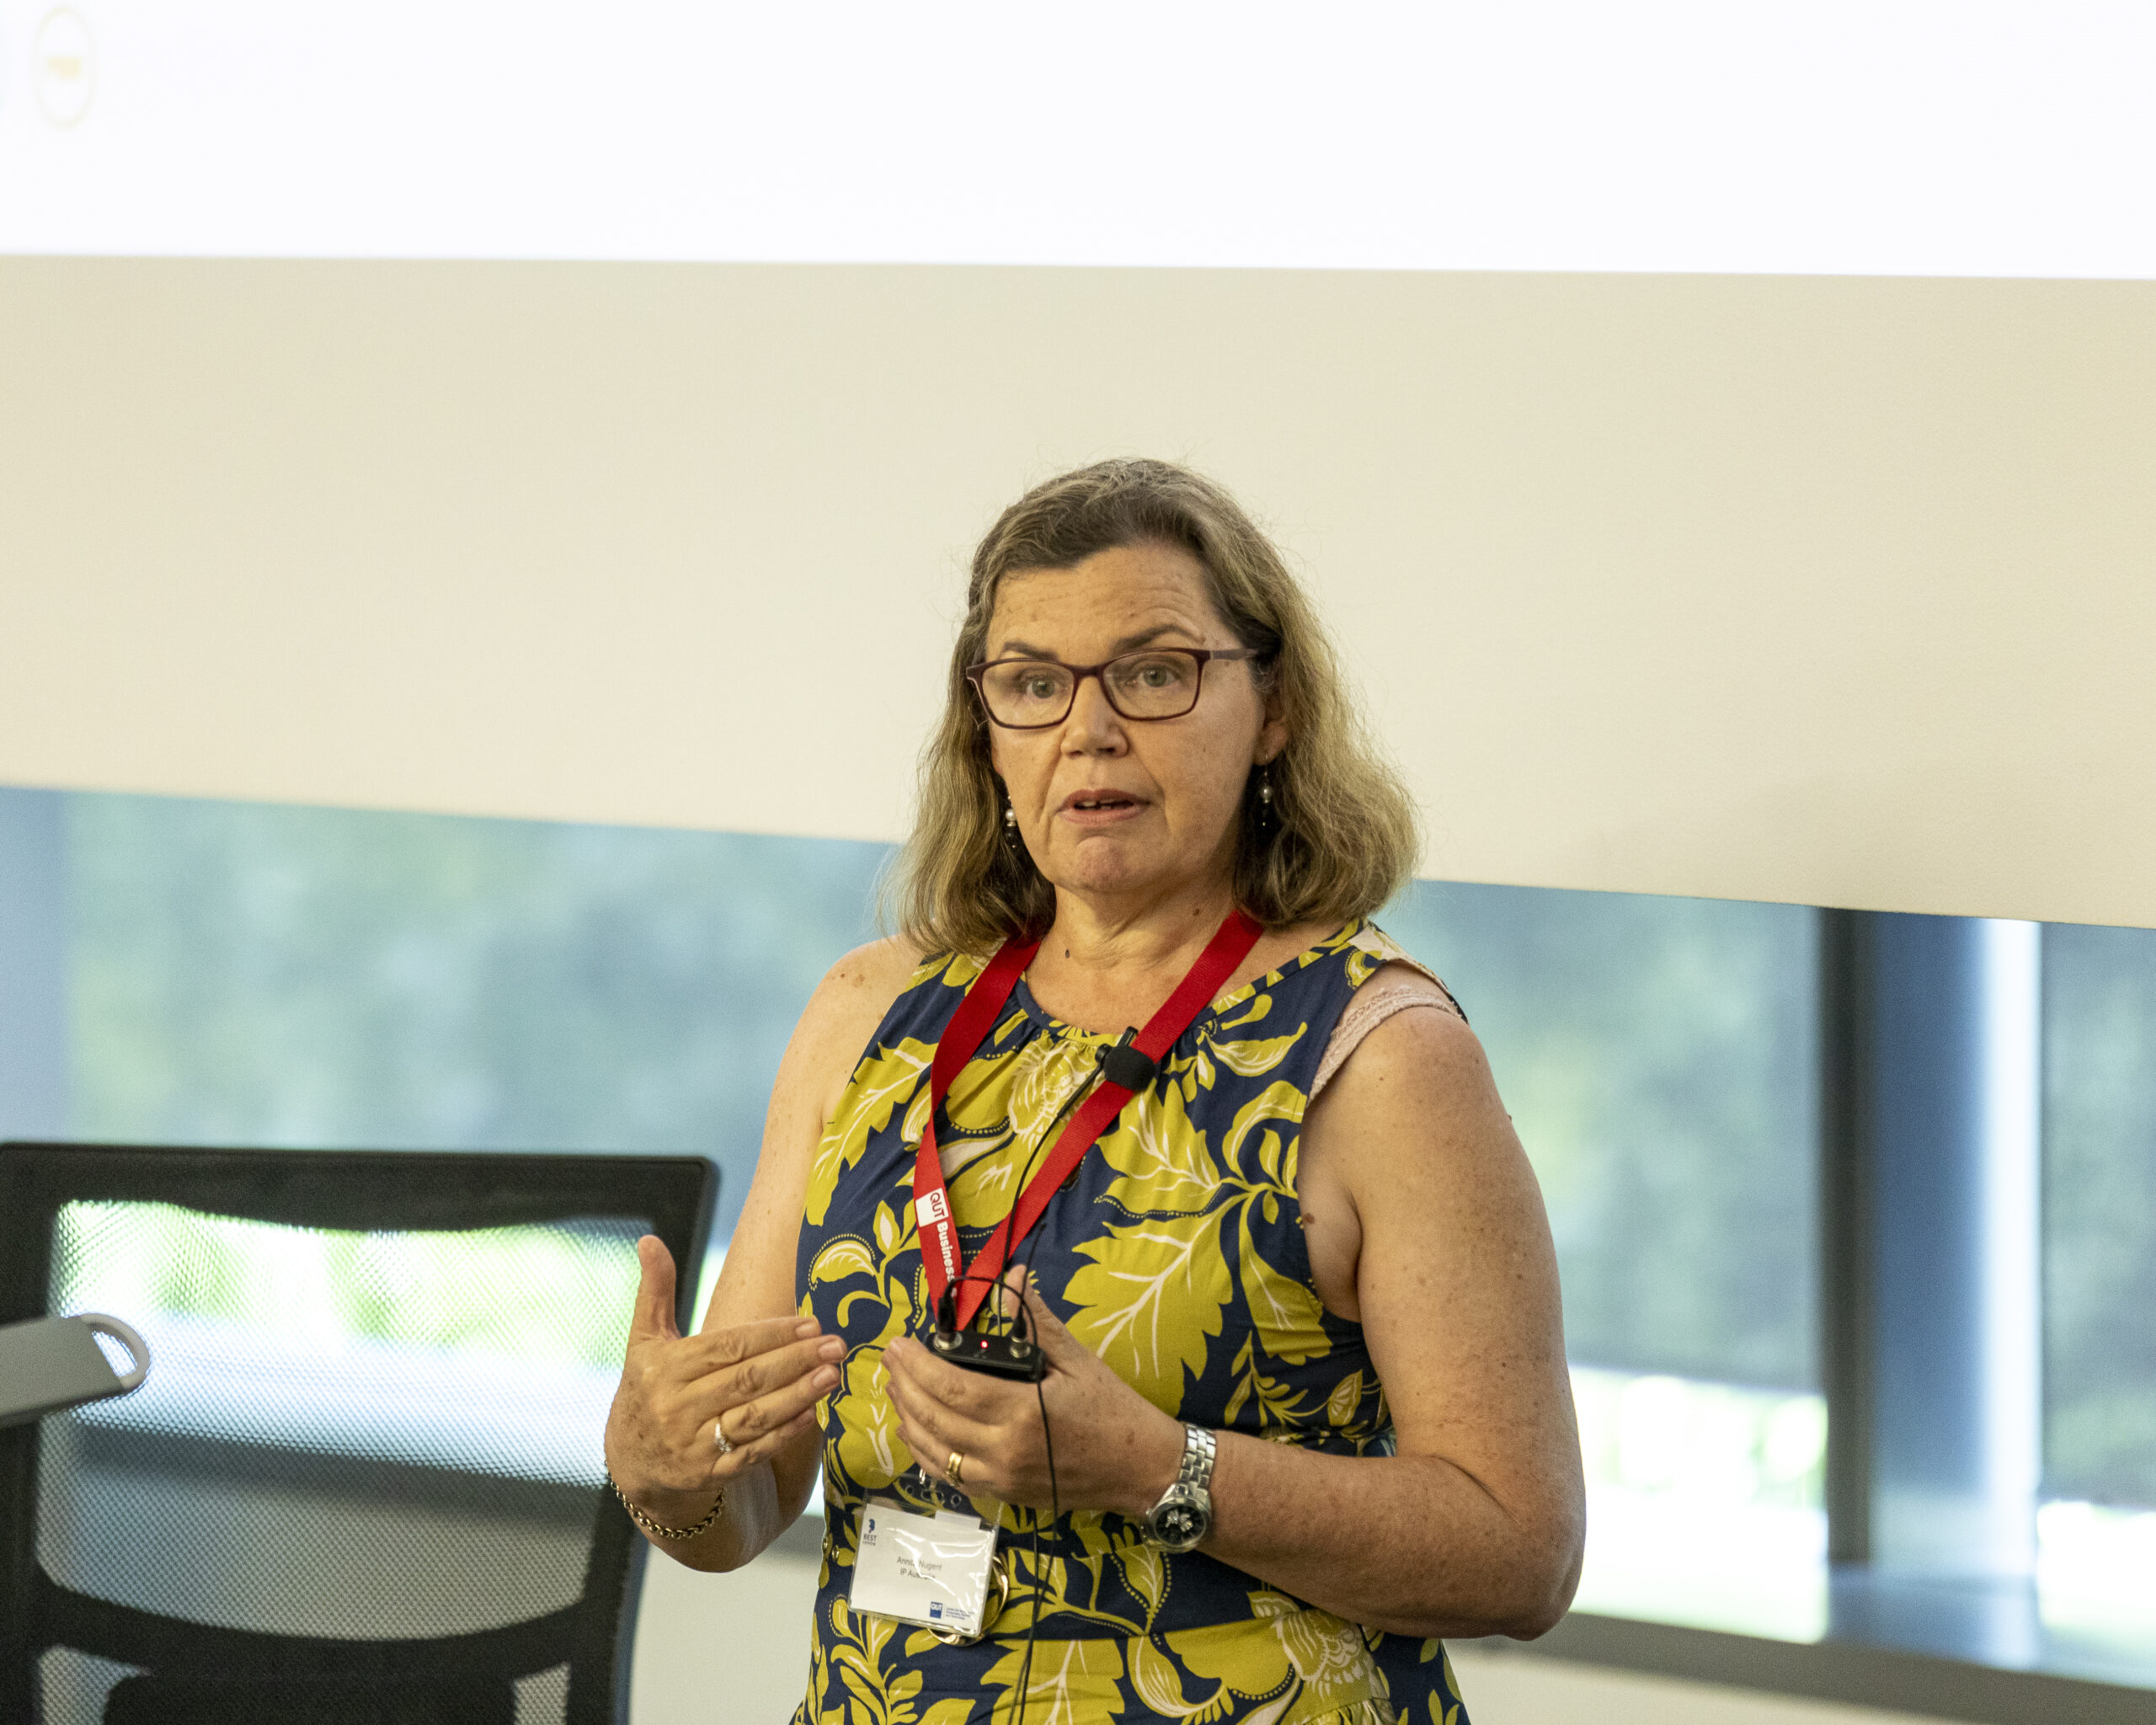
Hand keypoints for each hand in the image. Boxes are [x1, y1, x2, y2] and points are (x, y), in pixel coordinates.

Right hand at [603, 1236, 842, 1523]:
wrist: (630, 1461)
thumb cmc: (646, 1387)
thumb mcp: (643, 1340)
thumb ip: (654, 1291)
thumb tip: (649, 1239)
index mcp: (664, 1369)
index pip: (728, 1347)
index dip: (772, 1335)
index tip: (811, 1324)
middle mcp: (675, 1408)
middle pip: (746, 1380)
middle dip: (795, 1361)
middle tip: (836, 1345)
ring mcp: (692, 1445)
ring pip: (753, 1417)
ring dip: (797, 1396)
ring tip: (833, 1375)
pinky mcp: (708, 1475)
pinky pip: (752, 1453)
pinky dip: (783, 1434)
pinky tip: (812, 1414)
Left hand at [882, 1266, 1184, 1521]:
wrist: (1139, 1467)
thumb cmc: (1111, 1408)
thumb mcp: (1077, 1358)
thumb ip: (1035, 1320)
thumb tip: (1012, 1277)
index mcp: (1023, 1412)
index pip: (953, 1389)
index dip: (919, 1367)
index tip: (900, 1346)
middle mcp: (1005, 1451)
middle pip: (936, 1420)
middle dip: (905, 1387)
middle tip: (889, 1360)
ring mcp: (1001, 1479)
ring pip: (936, 1453)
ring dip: (908, 1420)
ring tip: (894, 1390)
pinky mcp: (1003, 1495)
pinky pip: (951, 1477)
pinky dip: (926, 1453)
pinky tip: (915, 1432)